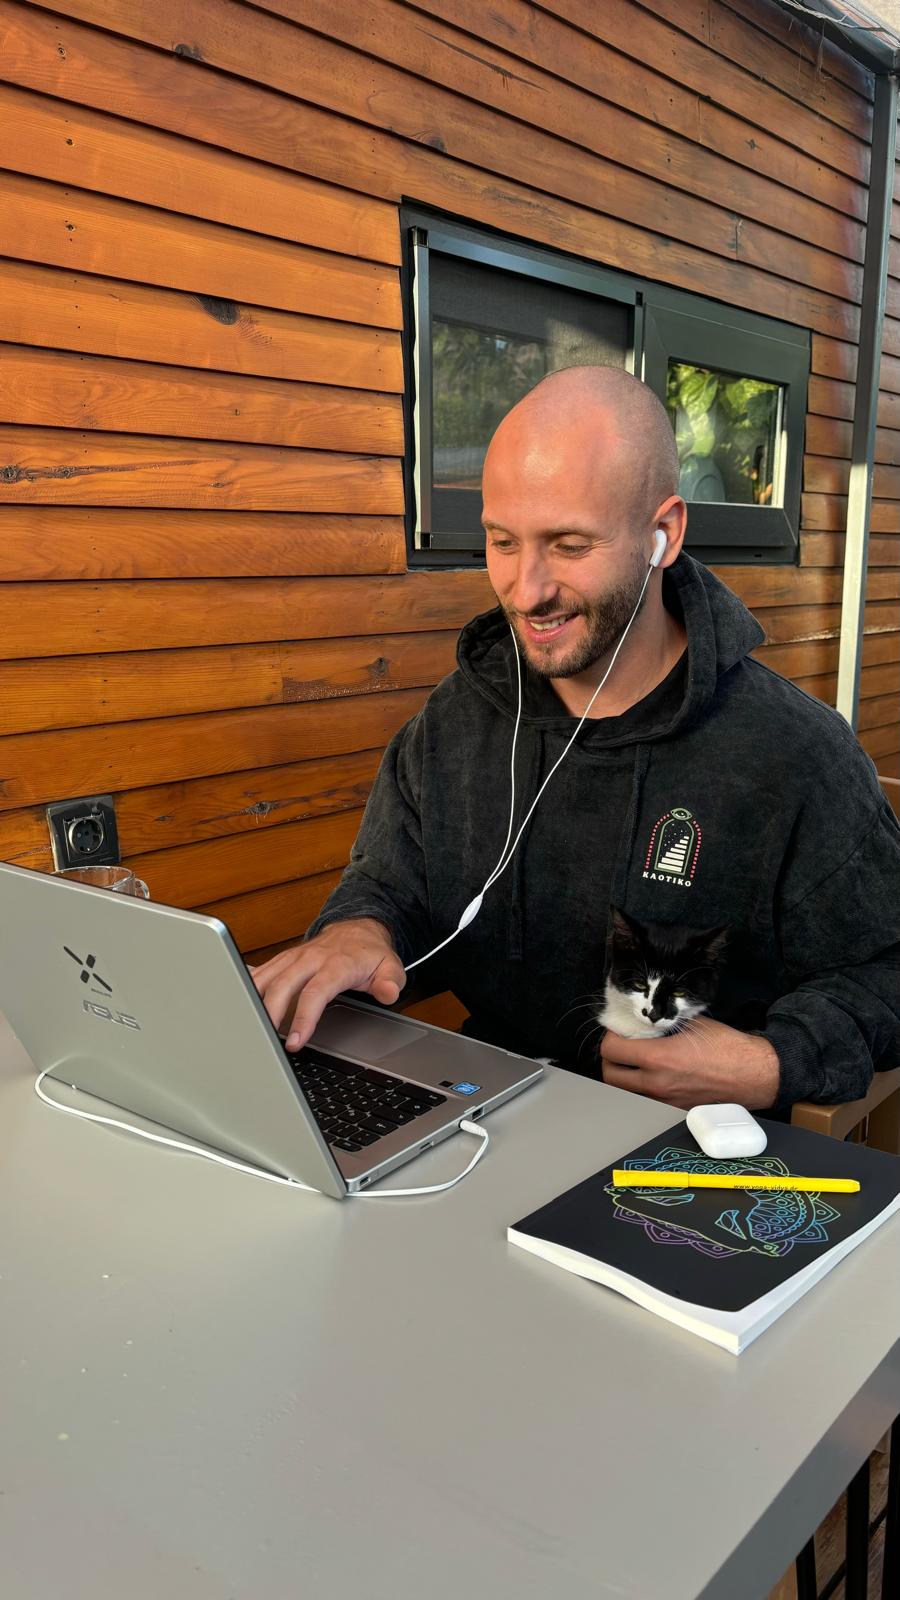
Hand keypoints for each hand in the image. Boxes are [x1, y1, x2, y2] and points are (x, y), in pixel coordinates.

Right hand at [250, 919, 405, 1050]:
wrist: (357, 929)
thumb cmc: (370, 954)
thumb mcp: (390, 966)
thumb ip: (390, 981)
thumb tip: (389, 992)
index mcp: (336, 963)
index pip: (316, 992)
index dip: (304, 1018)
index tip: (295, 1041)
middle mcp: (310, 958)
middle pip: (283, 986)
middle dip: (271, 1014)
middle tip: (265, 1043)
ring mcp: (293, 958)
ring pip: (266, 978)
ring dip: (253, 1002)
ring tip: (246, 1030)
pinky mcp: (282, 960)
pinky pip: (260, 973)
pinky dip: (247, 989)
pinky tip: (238, 1008)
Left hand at [600, 1018, 779, 1109]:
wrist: (753, 1074)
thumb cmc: (728, 1047)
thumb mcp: (691, 1024)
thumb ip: (661, 1024)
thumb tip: (642, 1022)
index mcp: (658, 1058)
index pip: (610, 1050)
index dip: (611, 1036)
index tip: (619, 1031)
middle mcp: (656, 1084)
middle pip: (610, 1075)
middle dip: (611, 1059)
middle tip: (622, 1048)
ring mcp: (664, 1101)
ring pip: (625, 1092)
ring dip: (625, 1077)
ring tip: (636, 1063)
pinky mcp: (674, 1111)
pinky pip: (646, 1102)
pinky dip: (643, 1090)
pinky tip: (654, 1077)